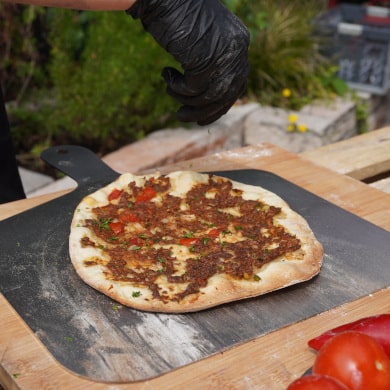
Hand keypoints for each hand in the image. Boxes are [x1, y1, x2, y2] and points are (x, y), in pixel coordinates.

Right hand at [128, 0, 249, 125]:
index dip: (221, 105)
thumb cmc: (177, 12)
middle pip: (227, 95)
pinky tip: (166, 74)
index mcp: (239, 42)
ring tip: (169, 91)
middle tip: (182, 117)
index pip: (237, 84)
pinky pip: (193, 89)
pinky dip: (178, 88)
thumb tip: (211, 95)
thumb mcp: (202, 39)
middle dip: (205, 111)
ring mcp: (224, 54)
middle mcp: (237, 49)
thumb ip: (211, 61)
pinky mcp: (207, 59)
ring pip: (210, 96)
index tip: (202, 117)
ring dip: (186, 101)